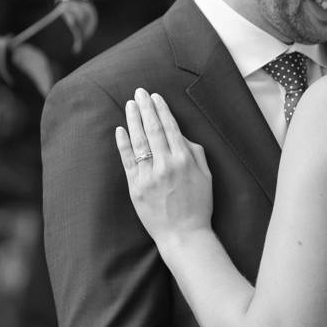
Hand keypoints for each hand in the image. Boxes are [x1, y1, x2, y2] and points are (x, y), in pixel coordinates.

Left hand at [115, 89, 212, 242]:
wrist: (183, 234)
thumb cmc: (199, 206)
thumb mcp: (206, 177)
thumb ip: (195, 153)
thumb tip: (180, 135)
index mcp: (185, 160)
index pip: (170, 128)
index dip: (162, 110)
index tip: (156, 97)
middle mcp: (166, 165)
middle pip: (152, 130)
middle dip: (145, 108)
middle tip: (139, 92)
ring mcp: (148, 176)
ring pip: (139, 141)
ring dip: (133, 120)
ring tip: (130, 104)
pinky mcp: (135, 187)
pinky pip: (127, 160)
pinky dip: (123, 143)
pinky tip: (120, 129)